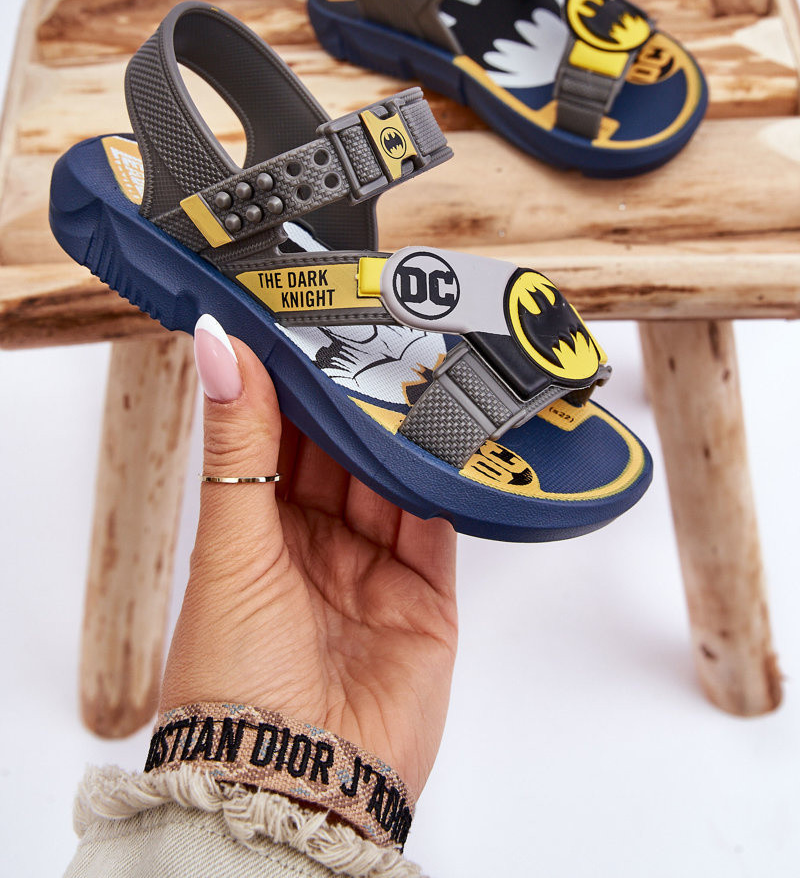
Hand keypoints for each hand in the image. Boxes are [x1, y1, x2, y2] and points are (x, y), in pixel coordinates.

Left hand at [160, 316, 457, 800]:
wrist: (295, 786)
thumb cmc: (234, 679)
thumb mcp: (230, 548)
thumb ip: (238, 446)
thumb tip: (216, 348)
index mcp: (255, 534)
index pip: (279, 439)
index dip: (292, 384)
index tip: (306, 323)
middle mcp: (315, 546)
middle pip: (341, 455)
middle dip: (355, 400)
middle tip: (374, 332)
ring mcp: (373, 571)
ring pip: (392, 480)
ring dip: (402, 431)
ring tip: (416, 368)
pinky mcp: (425, 599)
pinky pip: (437, 524)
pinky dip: (444, 480)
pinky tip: (449, 435)